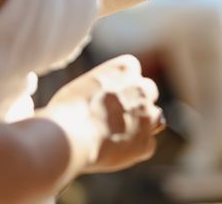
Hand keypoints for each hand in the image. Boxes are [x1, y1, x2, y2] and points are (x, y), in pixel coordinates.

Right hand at [46, 55, 164, 172]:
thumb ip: (102, 87)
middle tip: (116, 115)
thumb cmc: (66, 111)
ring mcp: (147, 115)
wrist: (69, 139)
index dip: (122, 82)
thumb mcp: (82, 87)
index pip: (132, 69)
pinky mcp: (146, 143)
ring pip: (155, 116)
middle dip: (137, 101)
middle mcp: (142, 88)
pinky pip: (147, 145)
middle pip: (148, 90)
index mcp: (125, 68)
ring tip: (118, 135)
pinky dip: (135, 149)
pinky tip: (115, 153)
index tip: (109, 93)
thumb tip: (101, 97)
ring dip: (143, 123)